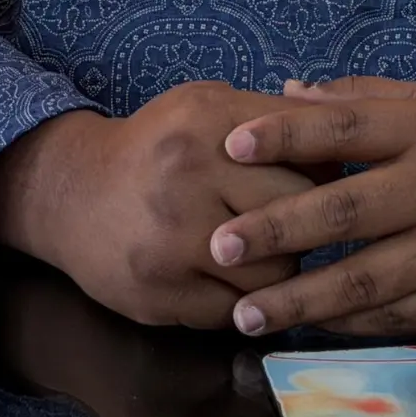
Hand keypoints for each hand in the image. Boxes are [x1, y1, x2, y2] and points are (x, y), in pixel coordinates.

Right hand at [0, 82, 316, 327]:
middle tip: (302, 222)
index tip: (331, 178)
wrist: (72, 192)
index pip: (303, 148)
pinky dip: (243, 299)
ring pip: (273, 273)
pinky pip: (235, 311)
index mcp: (207, 121)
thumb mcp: (208, 105)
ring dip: (280, 267)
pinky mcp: (159, 294)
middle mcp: (189, 178)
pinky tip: (233, 277)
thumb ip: (273, 117)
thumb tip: (342, 142)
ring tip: (269, 252)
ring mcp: (172, 242)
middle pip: (295, 212)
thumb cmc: (157, 145)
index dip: (326, 166)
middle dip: (308, 220)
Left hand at [212, 76, 415, 336]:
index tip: (232, 141)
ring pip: (366, 280)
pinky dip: (349, 326)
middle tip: (220, 245)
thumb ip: (361, 98)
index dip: (288, 133)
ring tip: (246, 312)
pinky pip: (397, 317)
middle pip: (347, 210)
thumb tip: (287, 91)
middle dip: (278, 230)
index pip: (347, 126)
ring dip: (301, 299)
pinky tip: (308, 327)